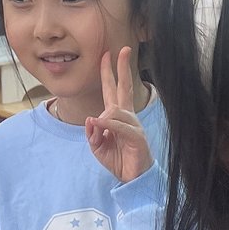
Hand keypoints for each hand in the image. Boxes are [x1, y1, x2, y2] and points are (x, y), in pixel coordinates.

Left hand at [85, 48, 152, 182]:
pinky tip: (98, 123)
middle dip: (122, 69)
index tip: (107, 55)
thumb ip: (92, 132)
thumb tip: (92, 119)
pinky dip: (108, 124)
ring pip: (115, 110)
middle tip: (122, 50)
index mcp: (117, 117)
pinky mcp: (137, 137)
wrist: (133, 179)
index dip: (109, 73)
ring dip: (102, 121)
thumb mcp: (97, 146)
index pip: (113, 90)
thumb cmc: (118, 161)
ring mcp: (133, 126)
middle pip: (124, 88)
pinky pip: (119, 126)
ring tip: (98, 138)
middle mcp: (127, 117)